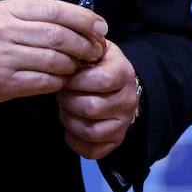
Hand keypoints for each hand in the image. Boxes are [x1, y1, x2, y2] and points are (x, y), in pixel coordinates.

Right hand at [0, 0, 107, 111]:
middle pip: (60, 35)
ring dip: (73, 65)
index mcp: (9, 9)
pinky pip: (43, 82)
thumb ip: (33, 17)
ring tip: (79, 67)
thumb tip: (78, 21)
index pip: (56, 9)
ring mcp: (3, 57)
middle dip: (85, 45)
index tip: (101, 27)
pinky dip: (58, 82)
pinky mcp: (2, 83)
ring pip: (55, 59)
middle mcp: (6, 30)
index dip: (85, 19)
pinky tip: (60, 82)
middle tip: (96, 52)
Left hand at [57, 39, 138, 159]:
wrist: (117, 85)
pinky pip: (92, 151)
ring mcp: (123, 123)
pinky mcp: (115, 141)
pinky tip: (71, 128)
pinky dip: (74, 141)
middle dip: (68, 102)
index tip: (67, 77)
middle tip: (63, 95)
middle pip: (92, 108)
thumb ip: (84, 44)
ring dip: (69, 121)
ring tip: (66, 109)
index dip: (76, 81)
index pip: (100, 80)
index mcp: (124, 72)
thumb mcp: (95, 49)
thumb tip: (68, 40)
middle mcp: (129, 99)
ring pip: (90, 131)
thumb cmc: (98, 65)